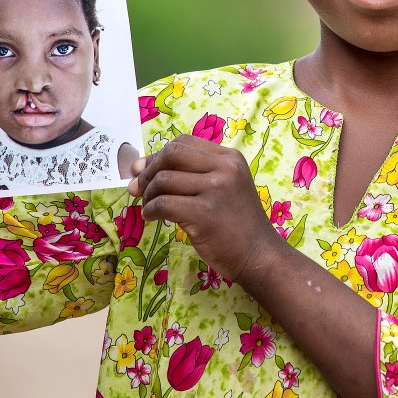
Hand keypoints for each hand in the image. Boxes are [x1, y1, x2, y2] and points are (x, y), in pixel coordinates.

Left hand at [128, 135, 282, 283]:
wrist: (259, 255)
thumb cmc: (237, 223)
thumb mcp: (224, 187)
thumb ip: (191, 173)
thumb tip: (139, 168)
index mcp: (229, 158)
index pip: (183, 143)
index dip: (157, 155)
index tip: (143, 171)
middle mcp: (225, 169)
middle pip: (172, 154)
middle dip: (149, 170)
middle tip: (139, 188)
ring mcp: (216, 190)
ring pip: (164, 180)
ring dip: (148, 194)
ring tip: (148, 207)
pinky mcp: (204, 214)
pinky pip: (164, 204)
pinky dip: (151, 210)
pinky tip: (151, 217)